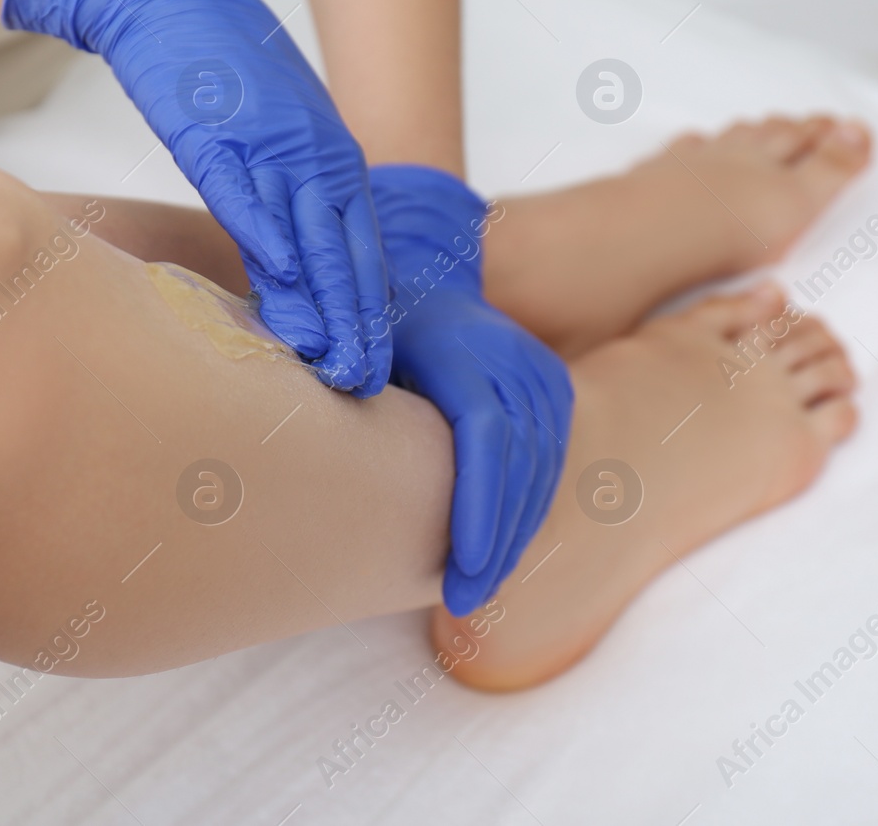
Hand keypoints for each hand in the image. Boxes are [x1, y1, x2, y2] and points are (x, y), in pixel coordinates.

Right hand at [3, 0, 389, 393]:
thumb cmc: (224, 72)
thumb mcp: (278, 138)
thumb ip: (299, 198)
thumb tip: (310, 262)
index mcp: (333, 160)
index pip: (360, 251)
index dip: (368, 314)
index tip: (374, 369)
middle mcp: (314, 156)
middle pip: (343, 253)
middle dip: (354, 324)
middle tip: (363, 382)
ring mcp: (267, 145)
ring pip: (303, 232)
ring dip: (321, 300)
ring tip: (331, 357)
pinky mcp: (214, 132)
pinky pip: (244, 190)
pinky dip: (264, 232)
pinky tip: (281, 274)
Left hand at [370, 165, 573, 614]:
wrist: (422, 277)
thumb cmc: (368, 320)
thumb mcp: (349, 338)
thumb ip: (341, 375)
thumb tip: (323, 420)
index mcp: (459, 346)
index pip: (486, 434)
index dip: (478, 504)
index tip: (461, 565)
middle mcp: (511, 356)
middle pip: (521, 462)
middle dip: (498, 539)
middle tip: (463, 600)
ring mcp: (540, 371)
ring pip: (543, 468)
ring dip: (515, 534)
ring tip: (476, 590)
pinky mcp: (554, 388)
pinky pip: (550, 459)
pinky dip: (526, 510)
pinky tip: (498, 553)